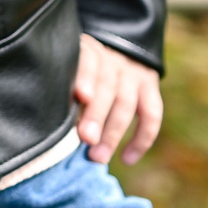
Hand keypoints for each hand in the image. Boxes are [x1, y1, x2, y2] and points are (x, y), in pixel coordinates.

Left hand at [73, 35, 163, 165]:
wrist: (118, 48)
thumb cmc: (81, 68)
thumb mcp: (72, 66)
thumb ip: (66, 88)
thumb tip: (55, 123)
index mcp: (88, 51)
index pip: (89, 60)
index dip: (86, 77)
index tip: (81, 96)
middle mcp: (112, 60)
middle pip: (108, 86)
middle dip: (97, 114)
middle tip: (86, 138)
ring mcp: (133, 73)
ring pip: (127, 103)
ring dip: (113, 133)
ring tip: (98, 157)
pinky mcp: (150, 87)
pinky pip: (152, 115)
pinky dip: (141, 139)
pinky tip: (127, 158)